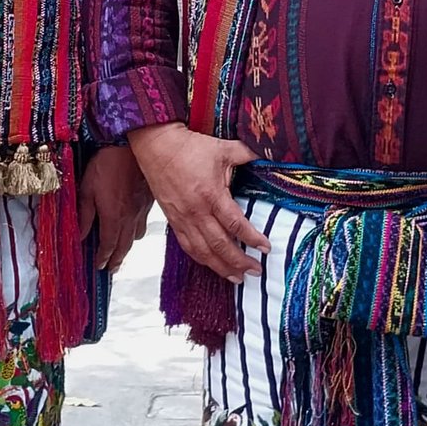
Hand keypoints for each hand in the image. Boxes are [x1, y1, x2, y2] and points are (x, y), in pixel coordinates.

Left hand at [77, 145, 151, 272]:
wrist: (132, 146)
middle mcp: (130, 218)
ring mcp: (142, 210)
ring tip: (121, 252)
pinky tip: (133, 228)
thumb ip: (84, 214)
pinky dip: (137, 232)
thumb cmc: (107, 163)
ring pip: (136, 237)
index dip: (103, 258)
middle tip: (111, 269)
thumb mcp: (87, 188)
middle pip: (124, 247)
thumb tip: (81, 234)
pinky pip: (143, 224)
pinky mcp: (149, 201)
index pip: (108, 246)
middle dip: (116, 260)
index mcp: (113, 217)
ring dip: (127, 248)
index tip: (99, 266)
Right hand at [126, 122, 265, 280]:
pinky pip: (188, 246)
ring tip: (237, 278)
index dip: (252, 238)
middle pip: (220, 245)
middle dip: (239, 262)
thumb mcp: (223, 148)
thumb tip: (269, 154)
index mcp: (211, 194)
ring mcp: (183, 218)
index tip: (266, 248)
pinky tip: (212, 265)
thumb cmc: (190, 147)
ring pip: (203, 251)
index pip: (235, 224)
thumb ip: (247, 154)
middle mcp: (197, 211)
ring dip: (221, 267)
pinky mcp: (173, 220)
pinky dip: (201, 259)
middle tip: (256, 272)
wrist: (157, 147)